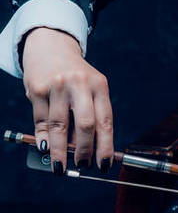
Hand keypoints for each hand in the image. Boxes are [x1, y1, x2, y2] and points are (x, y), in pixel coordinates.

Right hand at [21, 27, 113, 173]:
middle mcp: (80, 83)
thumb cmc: (74, 77)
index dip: (105, 146)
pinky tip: (45, 148)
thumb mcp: (89, 89)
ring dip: (59, 151)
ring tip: (61, 165)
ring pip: (59, 126)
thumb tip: (89, 152)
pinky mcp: (37, 88)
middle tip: (82, 165)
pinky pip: (41, 121)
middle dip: (84, 150)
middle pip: (85, 125)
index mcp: (99, 85)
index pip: (105, 121)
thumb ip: (91, 115)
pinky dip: (43, 138)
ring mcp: (57, 85)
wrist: (50, 47)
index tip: (104, 165)